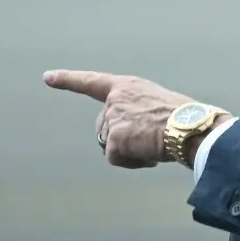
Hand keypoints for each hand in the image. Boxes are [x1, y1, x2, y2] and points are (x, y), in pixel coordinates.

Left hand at [43, 69, 204, 168]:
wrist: (192, 128)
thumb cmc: (186, 119)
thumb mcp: (158, 106)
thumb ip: (138, 113)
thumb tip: (132, 140)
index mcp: (128, 86)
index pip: (92, 82)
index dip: (68, 79)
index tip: (48, 78)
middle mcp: (116, 99)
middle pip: (104, 128)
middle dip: (122, 139)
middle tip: (151, 140)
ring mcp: (113, 117)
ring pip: (110, 145)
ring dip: (130, 152)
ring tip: (155, 145)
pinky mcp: (114, 138)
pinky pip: (116, 159)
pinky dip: (132, 162)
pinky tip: (150, 155)